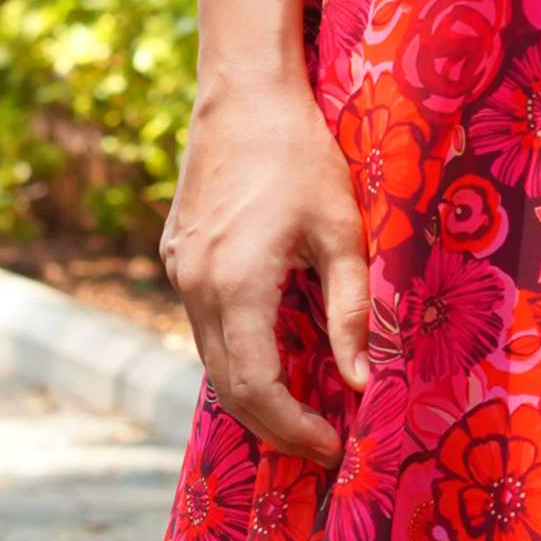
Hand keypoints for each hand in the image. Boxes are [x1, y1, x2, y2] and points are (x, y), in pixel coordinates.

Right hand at [160, 76, 369, 464]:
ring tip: (303, 413)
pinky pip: (203, 326)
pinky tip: (275, 359)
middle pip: (229, 387)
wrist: (244, 95)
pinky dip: (237, 356)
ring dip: (254, 395)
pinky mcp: (176, 257)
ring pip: (211, 359)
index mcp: (235, 285)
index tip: (334, 444)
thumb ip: (353, 311)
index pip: (257, 388)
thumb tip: (364, 380)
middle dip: (274, 426)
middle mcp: (194, 286)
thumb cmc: (301, 157)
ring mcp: (178, 271)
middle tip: (321, 445)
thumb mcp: (342, 233)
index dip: (293, 428)